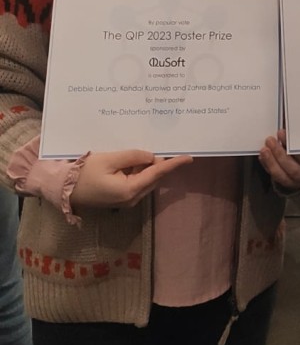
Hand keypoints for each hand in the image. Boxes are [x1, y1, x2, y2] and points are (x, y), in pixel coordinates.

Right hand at [71, 149, 192, 208]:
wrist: (64, 189)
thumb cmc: (85, 173)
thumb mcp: (109, 159)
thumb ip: (133, 156)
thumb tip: (151, 157)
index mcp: (130, 189)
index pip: (157, 173)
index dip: (173, 164)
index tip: (189, 157)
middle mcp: (132, 198)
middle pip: (153, 177)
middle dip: (160, 162)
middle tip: (167, 144)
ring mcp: (126, 200)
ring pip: (145, 180)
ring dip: (148, 166)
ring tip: (151, 147)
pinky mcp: (120, 198)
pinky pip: (136, 182)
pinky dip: (139, 171)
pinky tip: (136, 158)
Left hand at [259, 129, 299, 192]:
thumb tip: (288, 120)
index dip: (293, 146)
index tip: (281, 133)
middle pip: (293, 169)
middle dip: (279, 154)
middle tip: (270, 140)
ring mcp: (299, 183)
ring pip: (283, 176)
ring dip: (271, 162)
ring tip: (264, 149)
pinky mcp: (289, 187)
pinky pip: (276, 178)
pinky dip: (268, 167)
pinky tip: (263, 157)